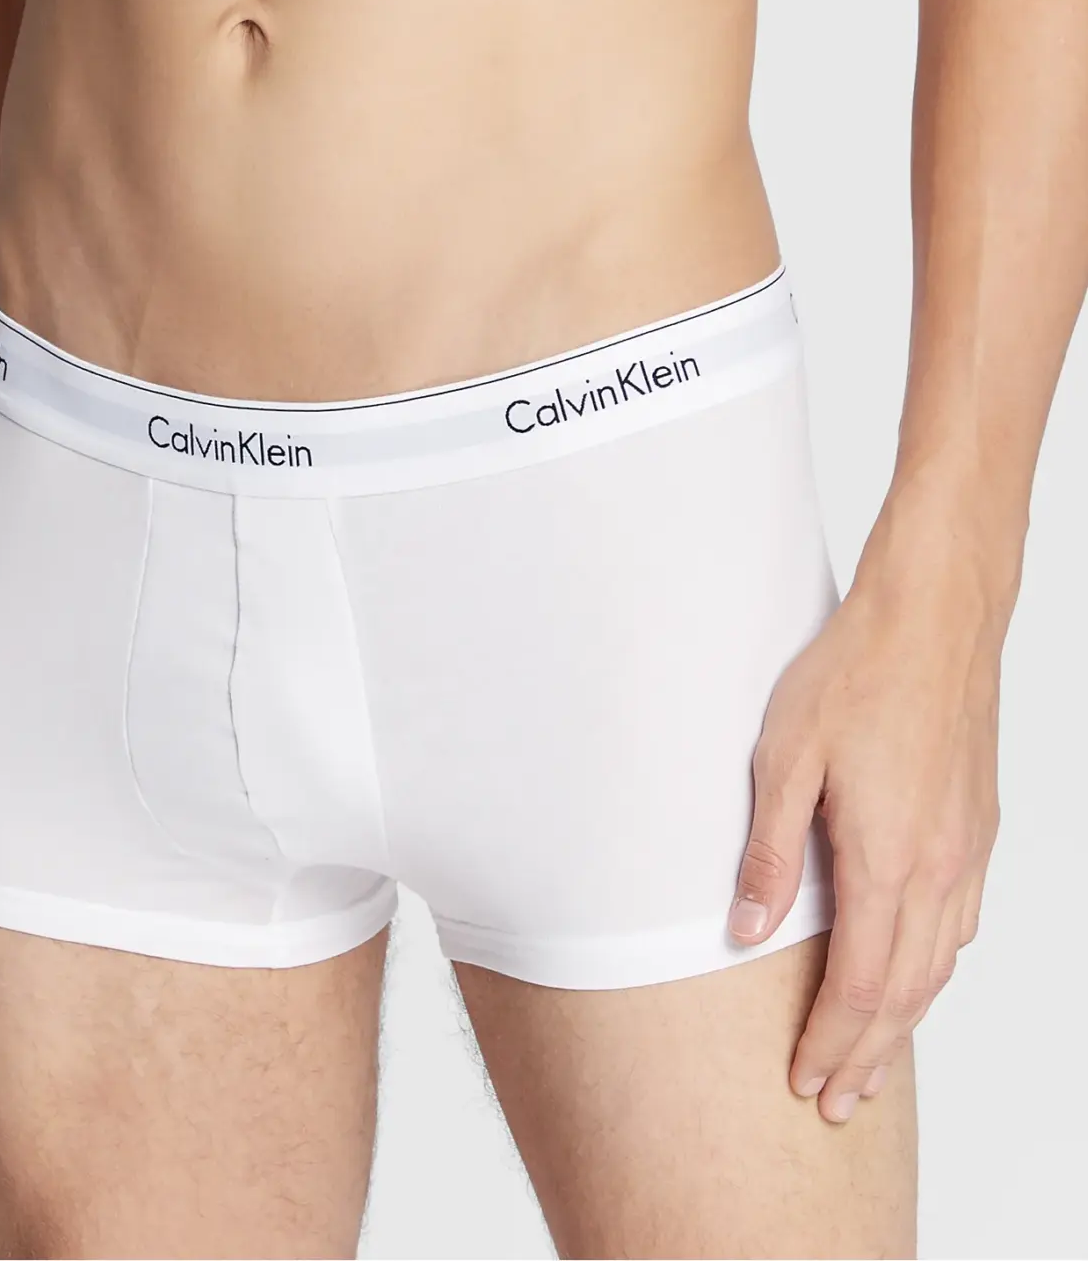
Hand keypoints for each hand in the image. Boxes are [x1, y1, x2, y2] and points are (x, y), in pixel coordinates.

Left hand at [727, 505, 1006, 1122]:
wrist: (933, 617)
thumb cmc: (853, 673)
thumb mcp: (784, 757)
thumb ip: (768, 853)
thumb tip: (744, 932)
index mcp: (886, 859)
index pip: (861, 984)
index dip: (833, 1041)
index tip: (806, 1081)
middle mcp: (937, 868)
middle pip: (906, 993)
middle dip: (867, 1054)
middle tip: (836, 1103)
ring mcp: (965, 850)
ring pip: (939, 965)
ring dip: (904, 1022)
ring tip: (870, 1060)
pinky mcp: (976, 827)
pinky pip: (960, 924)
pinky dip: (934, 970)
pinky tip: (915, 976)